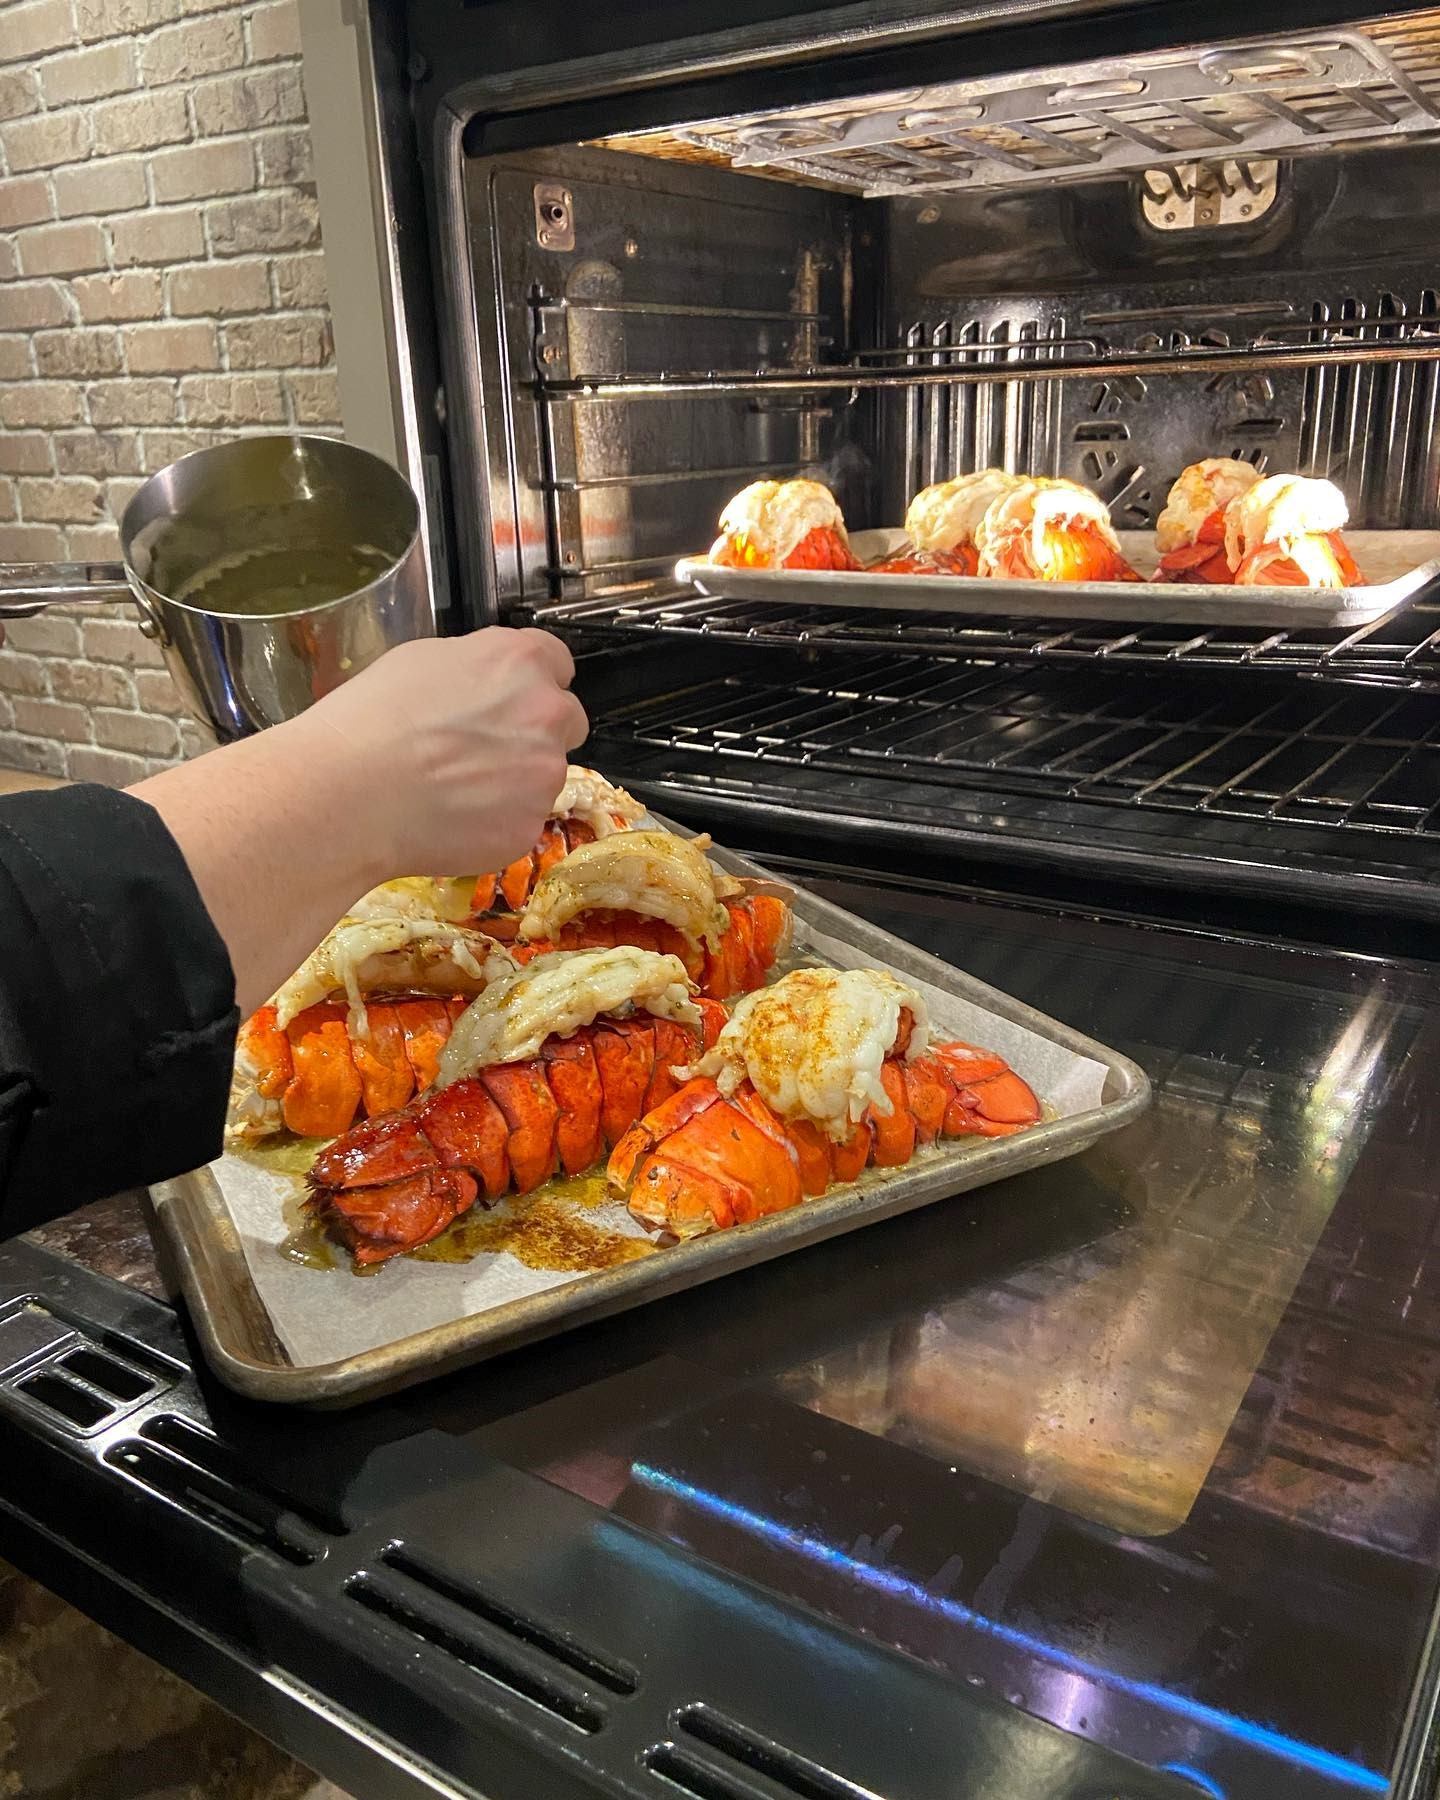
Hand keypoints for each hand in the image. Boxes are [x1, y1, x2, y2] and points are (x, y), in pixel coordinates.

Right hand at [131, 627, 587, 1014]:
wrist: (349, 794)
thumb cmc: (370, 720)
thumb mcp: (419, 660)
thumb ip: (474, 666)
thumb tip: (487, 682)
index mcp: (520, 660)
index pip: (557, 663)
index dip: (532, 683)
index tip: (510, 699)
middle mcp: (547, 713)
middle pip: (566, 720)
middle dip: (535, 733)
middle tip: (484, 750)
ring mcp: (544, 774)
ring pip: (544, 777)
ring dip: (514, 783)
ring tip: (454, 790)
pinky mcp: (529, 826)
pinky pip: (520, 822)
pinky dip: (494, 824)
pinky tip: (450, 821)